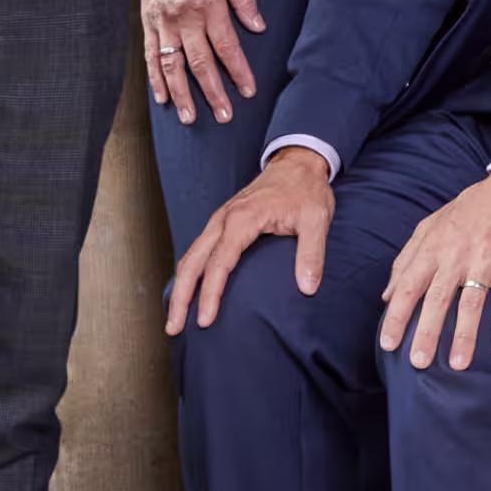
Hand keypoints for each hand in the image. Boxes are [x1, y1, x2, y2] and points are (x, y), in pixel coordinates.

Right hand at [140, 0, 265, 121]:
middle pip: (201, 63)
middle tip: (224, 115)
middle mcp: (186, 17)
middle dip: (213, 93)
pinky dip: (155, 79)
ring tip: (191, 117)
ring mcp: (164, 22)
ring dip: (182, 95)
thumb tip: (258, 26)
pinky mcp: (147, 23)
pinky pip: (150, 56)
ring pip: (173, 66)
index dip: (238, 72)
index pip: (227, 46)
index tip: (248, 91)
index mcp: (209, 4)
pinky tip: (163, 98)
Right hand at [167, 146, 333, 333]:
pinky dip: (189, 273)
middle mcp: (224, 219)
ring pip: (190, 257)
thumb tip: (308, 287)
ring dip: (180, 288)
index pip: (220, 263)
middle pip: (192, 262)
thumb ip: (312, 253)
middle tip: (173, 328)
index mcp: (243, 219)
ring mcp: (219, 220)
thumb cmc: (306, 190)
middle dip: (180, 298)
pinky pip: (198, 250)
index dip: (211, 294)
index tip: (206, 320)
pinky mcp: (221, 223)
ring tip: (175, 318)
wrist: (298, 163)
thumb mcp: (317, 219)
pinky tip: (188, 292)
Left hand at [380, 171, 490, 370]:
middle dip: (426, 332)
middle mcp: (457, 255)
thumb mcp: (432, 226)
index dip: (397, 316)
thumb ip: (407, 258)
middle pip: (437, 299)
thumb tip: (387, 294)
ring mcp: (486, 260)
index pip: (409, 287)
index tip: (387, 344)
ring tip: (457, 364)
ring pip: (472, 302)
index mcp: (434, 247)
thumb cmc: (471, 209)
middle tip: (418, 363)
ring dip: (464, 334)